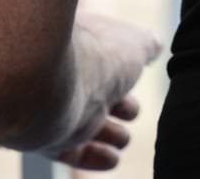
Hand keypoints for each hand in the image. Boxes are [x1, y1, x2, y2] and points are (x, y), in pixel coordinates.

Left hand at [44, 15, 161, 170]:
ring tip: (122, 138)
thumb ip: (146, 44)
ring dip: (107, 133)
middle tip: (129, 108)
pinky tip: (112, 159)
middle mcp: (60, 70)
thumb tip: (154, 45)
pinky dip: (93, 156)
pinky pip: (70, 151)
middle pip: (92, 90)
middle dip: (115, 101)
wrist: (51, 83)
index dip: (123, 63)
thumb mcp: (134, 43)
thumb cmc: (95, 56)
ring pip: (82, 123)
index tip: (141, 70)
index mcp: (78, 40)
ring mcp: (52, 103)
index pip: (100, 52)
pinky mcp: (45, 136)